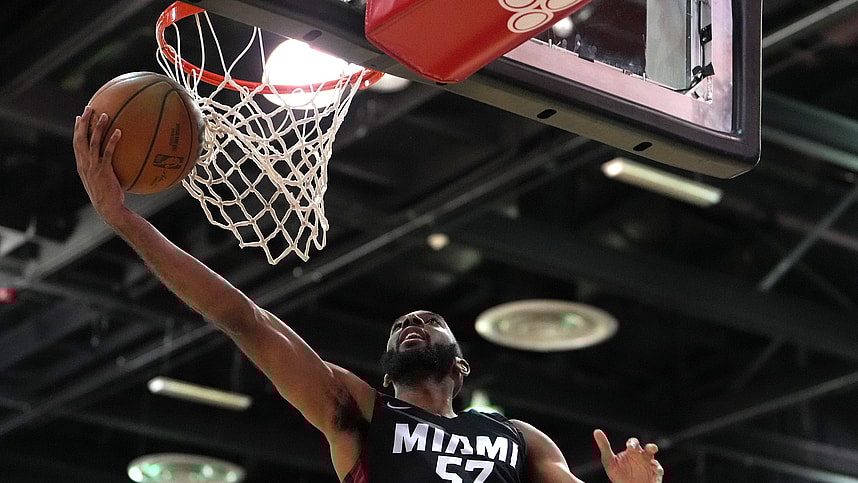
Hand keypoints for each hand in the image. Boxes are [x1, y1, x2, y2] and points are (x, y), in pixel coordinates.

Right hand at [73, 106, 126, 222]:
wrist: (108, 209)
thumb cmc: (107, 196)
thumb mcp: (100, 180)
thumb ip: (101, 168)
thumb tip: (111, 160)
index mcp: (81, 165)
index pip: (76, 143)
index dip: (77, 129)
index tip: (79, 117)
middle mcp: (84, 164)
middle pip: (80, 138)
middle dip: (84, 122)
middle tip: (89, 108)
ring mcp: (93, 167)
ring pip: (93, 143)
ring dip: (98, 128)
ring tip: (105, 115)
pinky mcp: (104, 171)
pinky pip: (108, 153)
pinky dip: (112, 141)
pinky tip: (119, 132)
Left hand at [594, 429, 663, 482]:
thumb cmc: (617, 473)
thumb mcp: (608, 460)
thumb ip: (604, 446)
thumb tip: (596, 431)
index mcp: (632, 451)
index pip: (634, 443)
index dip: (633, 443)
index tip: (630, 446)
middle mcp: (643, 457)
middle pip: (650, 449)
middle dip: (651, 448)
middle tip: (650, 448)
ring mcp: (650, 467)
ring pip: (656, 463)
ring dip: (656, 464)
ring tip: (654, 467)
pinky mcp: (654, 477)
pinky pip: (658, 475)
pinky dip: (657, 474)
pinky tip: (655, 474)